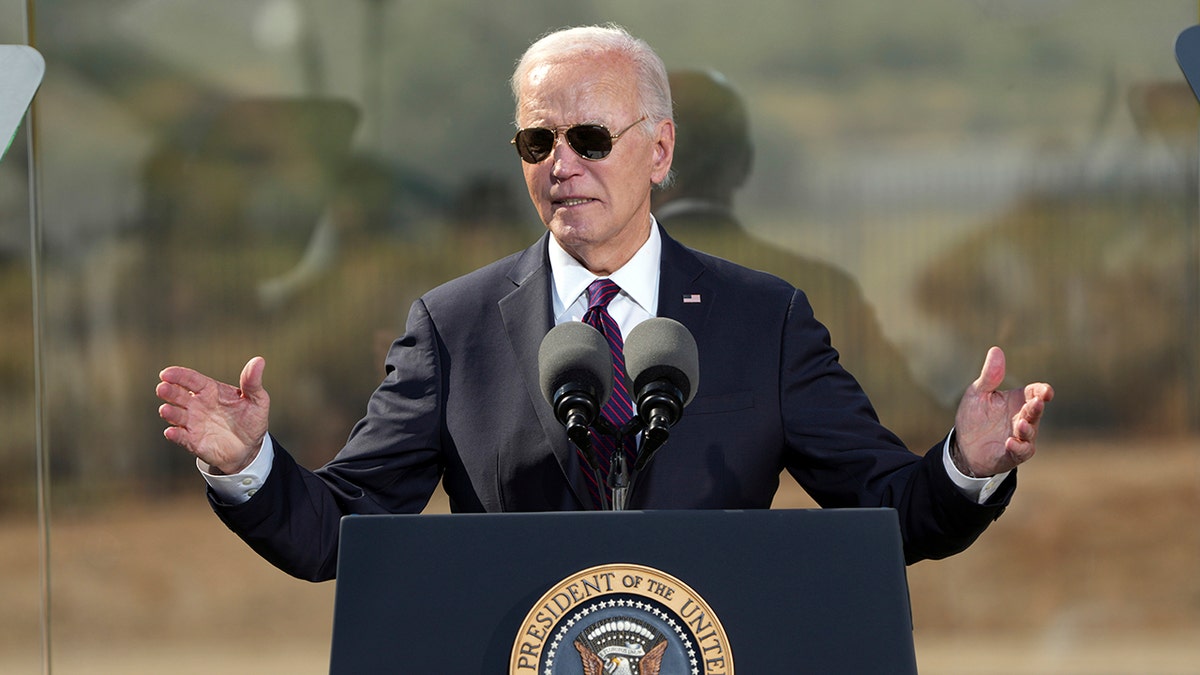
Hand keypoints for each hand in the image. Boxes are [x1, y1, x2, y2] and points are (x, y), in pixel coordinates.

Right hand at [157, 357, 270, 474]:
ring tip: (165, 410)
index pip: (191, 379)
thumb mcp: (257, 399)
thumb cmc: (251, 419)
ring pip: (177, 416)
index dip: (179, 376)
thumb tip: (259, 361)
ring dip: (170, 412)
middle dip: (169, 391)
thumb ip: (253, 382)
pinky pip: (182, 437)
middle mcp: (197, 405)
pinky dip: (176, 435)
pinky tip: (171, 433)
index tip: (166, 373)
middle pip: (179, 395)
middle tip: (162, 388)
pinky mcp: (193, 441)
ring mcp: (194, 423)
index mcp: (210, 391)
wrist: (250, 447)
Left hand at [953, 346, 1053, 476]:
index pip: (1035, 392)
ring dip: (1027, 428)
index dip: (1042, 391)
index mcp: (1017, 400)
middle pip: (1035, 411)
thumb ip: (989, 375)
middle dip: (1036, 407)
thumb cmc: (974, 417)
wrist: (964, 446)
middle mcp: (1023, 418)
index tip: (1044, 391)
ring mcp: (1020, 437)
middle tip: (1035, 403)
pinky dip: (1018, 447)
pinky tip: (1010, 442)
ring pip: (1030, 432)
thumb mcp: (978, 393)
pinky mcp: (1013, 453)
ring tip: (1021, 424)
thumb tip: (996, 350)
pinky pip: (1021, 451)